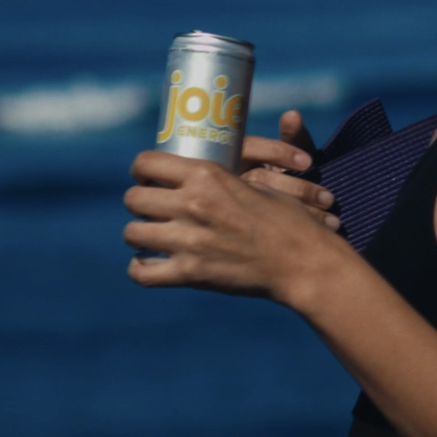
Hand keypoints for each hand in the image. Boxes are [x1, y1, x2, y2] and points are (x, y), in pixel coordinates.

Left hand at [123, 148, 347, 303]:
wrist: (304, 261)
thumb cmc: (287, 219)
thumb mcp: (257, 182)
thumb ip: (219, 179)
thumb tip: (194, 173)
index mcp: (207, 175)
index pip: (146, 163)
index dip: (142, 170)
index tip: (148, 177)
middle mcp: (193, 204)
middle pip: (133, 198)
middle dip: (139, 201)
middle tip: (151, 207)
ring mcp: (190, 240)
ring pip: (132, 233)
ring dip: (139, 234)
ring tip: (151, 235)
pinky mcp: (192, 273)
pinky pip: (143, 272)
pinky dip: (141, 269)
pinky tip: (152, 263)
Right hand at [238, 110, 337, 230]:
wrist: (260, 221)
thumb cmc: (277, 176)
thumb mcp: (285, 158)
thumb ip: (291, 137)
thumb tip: (292, 114)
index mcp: (235, 156)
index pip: (250, 147)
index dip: (278, 152)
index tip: (308, 162)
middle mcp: (227, 180)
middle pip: (259, 181)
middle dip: (297, 189)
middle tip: (329, 199)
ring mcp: (228, 207)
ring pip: (261, 209)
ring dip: (302, 214)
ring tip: (332, 221)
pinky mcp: (238, 231)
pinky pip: (264, 235)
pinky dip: (293, 236)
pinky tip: (315, 240)